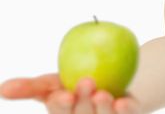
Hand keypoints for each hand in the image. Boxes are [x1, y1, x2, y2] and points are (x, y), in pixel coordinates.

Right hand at [0, 73, 140, 113]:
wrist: (114, 79)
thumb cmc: (73, 84)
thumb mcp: (52, 83)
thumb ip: (30, 87)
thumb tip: (3, 88)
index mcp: (63, 113)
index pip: (59, 112)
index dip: (61, 105)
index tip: (63, 94)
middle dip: (82, 103)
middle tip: (86, 82)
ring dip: (102, 107)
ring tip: (103, 93)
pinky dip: (126, 110)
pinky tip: (123, 102)